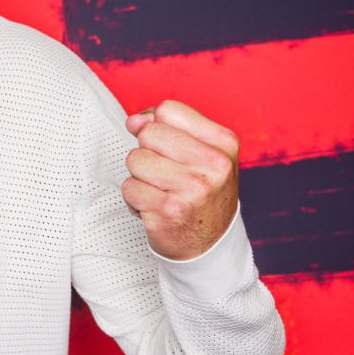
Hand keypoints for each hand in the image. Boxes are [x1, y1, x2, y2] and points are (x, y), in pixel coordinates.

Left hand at [123, 100, 238, 260]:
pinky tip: (155, 208)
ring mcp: (194, 188)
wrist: (209, 244)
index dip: (156, 126)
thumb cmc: (198, 191)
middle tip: (167, 175)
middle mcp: (214, 164)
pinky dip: (134, 200)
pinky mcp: (170, 210)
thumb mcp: (197, 152)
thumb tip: (134, 120)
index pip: (168, 110)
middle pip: (148, 133)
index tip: (167, 147)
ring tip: (161, 191)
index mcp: (224, 143)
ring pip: (135, 159)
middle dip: (148, 152)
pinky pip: (129, 188)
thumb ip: (165, 126)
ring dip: (140, 177)